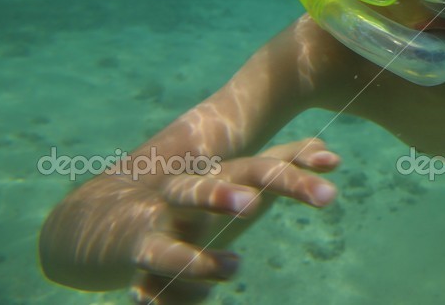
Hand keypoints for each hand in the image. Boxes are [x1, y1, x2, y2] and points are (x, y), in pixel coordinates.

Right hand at [123, 138, 339, 303]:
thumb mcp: (243, 179)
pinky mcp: (136, 251)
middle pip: (207, 186)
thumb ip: (287, 160)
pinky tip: (156, 302)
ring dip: (199, 255)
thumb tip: (335, 155)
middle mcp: (191, 193)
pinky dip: (160, 292)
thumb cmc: (198, 202)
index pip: (264, 167)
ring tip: (235, 268)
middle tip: (254, 205)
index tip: (332, 177)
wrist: (109, 217)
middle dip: (225, 193)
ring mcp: (160, 221)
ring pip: (170, 243)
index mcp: (223, 177)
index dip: (297, 175)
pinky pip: (152, 270)